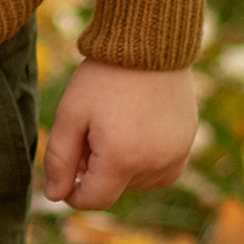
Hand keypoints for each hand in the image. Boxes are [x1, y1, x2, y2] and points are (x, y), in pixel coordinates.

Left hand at [41, 62, 197, 207]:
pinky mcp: (187, 144)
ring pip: (138, 181)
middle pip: (115, 189)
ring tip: (115, 124)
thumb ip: (59, 160)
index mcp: (122, 159)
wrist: (149, 43)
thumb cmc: (104, 77)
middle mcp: (155, 165)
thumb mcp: (71, 114)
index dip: (73, 192)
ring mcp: (176, 155)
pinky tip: (136, 128)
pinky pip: (161, 169)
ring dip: (122, 165)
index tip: (66, 171)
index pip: (94, 200)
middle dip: (97, 171)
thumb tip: (55, 196)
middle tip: (90, 131)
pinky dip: (145, 159)